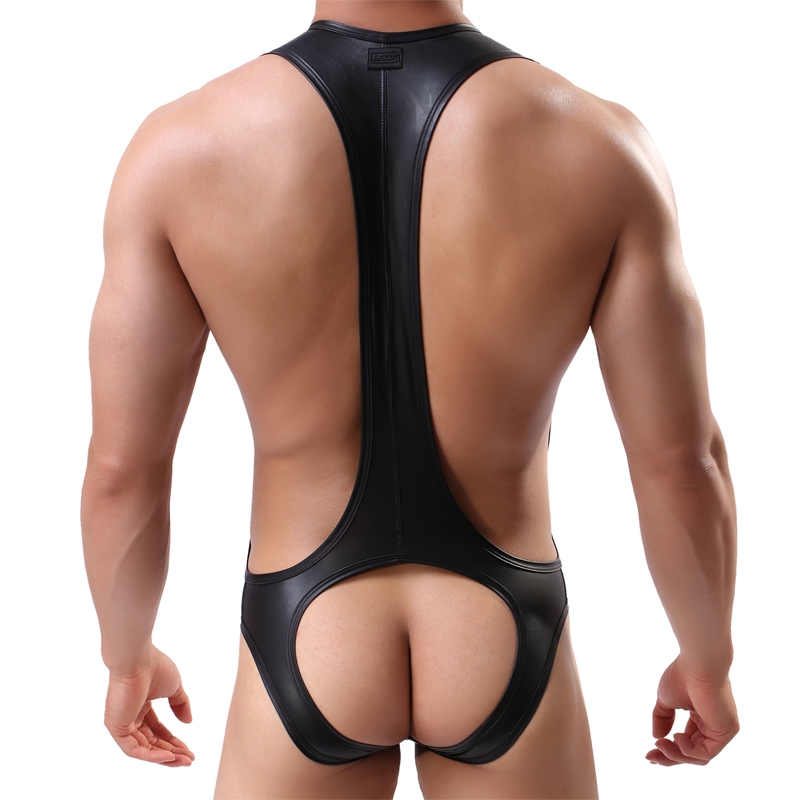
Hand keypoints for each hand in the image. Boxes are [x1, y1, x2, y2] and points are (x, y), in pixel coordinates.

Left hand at [104, 644, 194, 765]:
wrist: (137, 660)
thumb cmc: (154, 667)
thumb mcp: (174, 687)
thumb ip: (180, 704)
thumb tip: (188, 721)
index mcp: (141, 706)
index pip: (157, 730)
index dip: (173, 740)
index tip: (188, 749)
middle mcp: (130, 716)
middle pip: (152, 742)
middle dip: (172, 751)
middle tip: (188, 759)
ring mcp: (122, 723)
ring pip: (144, 749)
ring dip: (164, 757)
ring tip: (183, 760)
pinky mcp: (117, 728)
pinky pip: (134, 749)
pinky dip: (152, 755)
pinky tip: (169, 756)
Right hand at [646, 655, 737, 765]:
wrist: (697, 664)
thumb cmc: (682, 675)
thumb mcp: (666, 699)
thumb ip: (662, 718)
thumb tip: (657, 736)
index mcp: (700, 715)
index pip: (686, 740)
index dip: (668, 749)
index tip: (650, 752)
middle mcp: (713, 724)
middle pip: (691, 752)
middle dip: (669, 757)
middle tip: (651, 758)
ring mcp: (721, 730)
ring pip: (698, 756)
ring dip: (676, 754)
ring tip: (660, 745)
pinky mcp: (726, 732)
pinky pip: (705, 753)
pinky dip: (688, 750)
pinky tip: (676, 737)